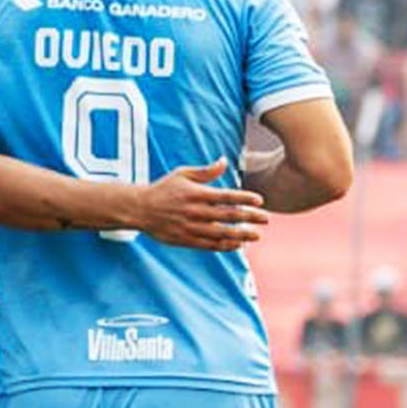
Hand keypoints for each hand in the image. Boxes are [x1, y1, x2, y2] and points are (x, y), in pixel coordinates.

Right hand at [129, 163, 268, 250]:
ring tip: (256, 235)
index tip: (260, 200)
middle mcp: (195, 211)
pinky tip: (237, 244)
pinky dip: (225, 246)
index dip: (245, 198)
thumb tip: (224, 161)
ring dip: (241, 235)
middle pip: (228, 216)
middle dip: (250, 218)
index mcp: (196, 194)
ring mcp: (191, 228)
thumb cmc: (163, 188)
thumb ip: (205, 171)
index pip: (227, 196)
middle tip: (266, 219)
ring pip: (221, 234)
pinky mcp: (186, 240)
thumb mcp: (182, 174)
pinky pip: (209, 246)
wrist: (139, 209)